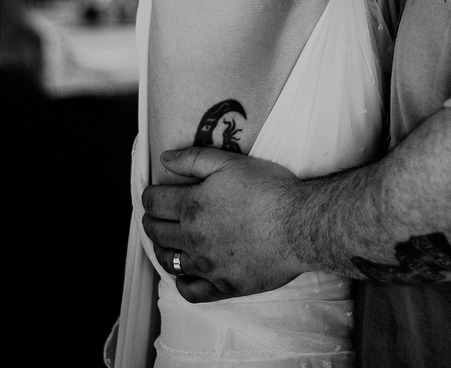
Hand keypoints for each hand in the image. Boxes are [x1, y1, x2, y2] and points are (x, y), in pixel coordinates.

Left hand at [141, 147, 306, 302]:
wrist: (300, 225)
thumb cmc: (269, 190)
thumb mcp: (230, 163)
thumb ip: (193, 159)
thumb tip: (164, 159)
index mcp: (192, 206)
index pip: (154, 202)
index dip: (150, 195)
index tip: (154, 193)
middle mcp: (193, 238)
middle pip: (157, 231)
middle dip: (152, 220)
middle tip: (156, 215)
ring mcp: (207, 265)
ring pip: (169, 261)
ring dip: (162, 248)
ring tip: (167, 240)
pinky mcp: (224, 285)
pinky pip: (191, 291)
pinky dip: (181, 283)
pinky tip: (185, 274)